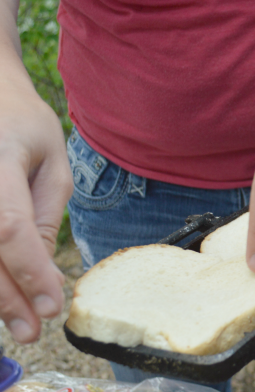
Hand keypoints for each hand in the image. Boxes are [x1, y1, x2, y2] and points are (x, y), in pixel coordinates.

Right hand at [0, 75, 70, 342]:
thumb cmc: (22, 120)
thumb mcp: (51, 158)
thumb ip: (46, 211)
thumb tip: (41, 266)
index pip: (8, 228)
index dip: (28, 272)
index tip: (52, 305)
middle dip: (5, 298)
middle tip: (32, 331)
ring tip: (17, 321)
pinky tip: (1, 295)